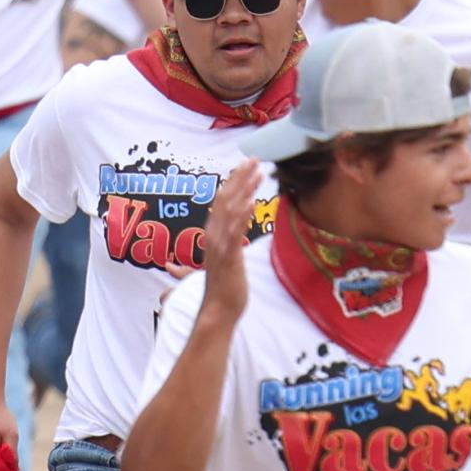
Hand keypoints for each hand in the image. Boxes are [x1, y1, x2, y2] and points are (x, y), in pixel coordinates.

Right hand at [200, 161, 261, 317]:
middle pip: (225, 200)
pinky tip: (251, 201)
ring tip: (257, 172)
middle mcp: (213, 236)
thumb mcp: (225, 261)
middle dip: (240, 178)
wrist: (218, 311)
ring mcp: (219, 246)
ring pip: (230, 211)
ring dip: (244, 190)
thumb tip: (231, 230)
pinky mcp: (228, 258)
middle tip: (254, 159)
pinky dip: (241, 216)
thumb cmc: (224, 289)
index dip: (233, 182)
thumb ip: (226, 245)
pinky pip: (234, 233)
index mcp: (213, 234)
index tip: (245, 166)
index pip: (221, 201)